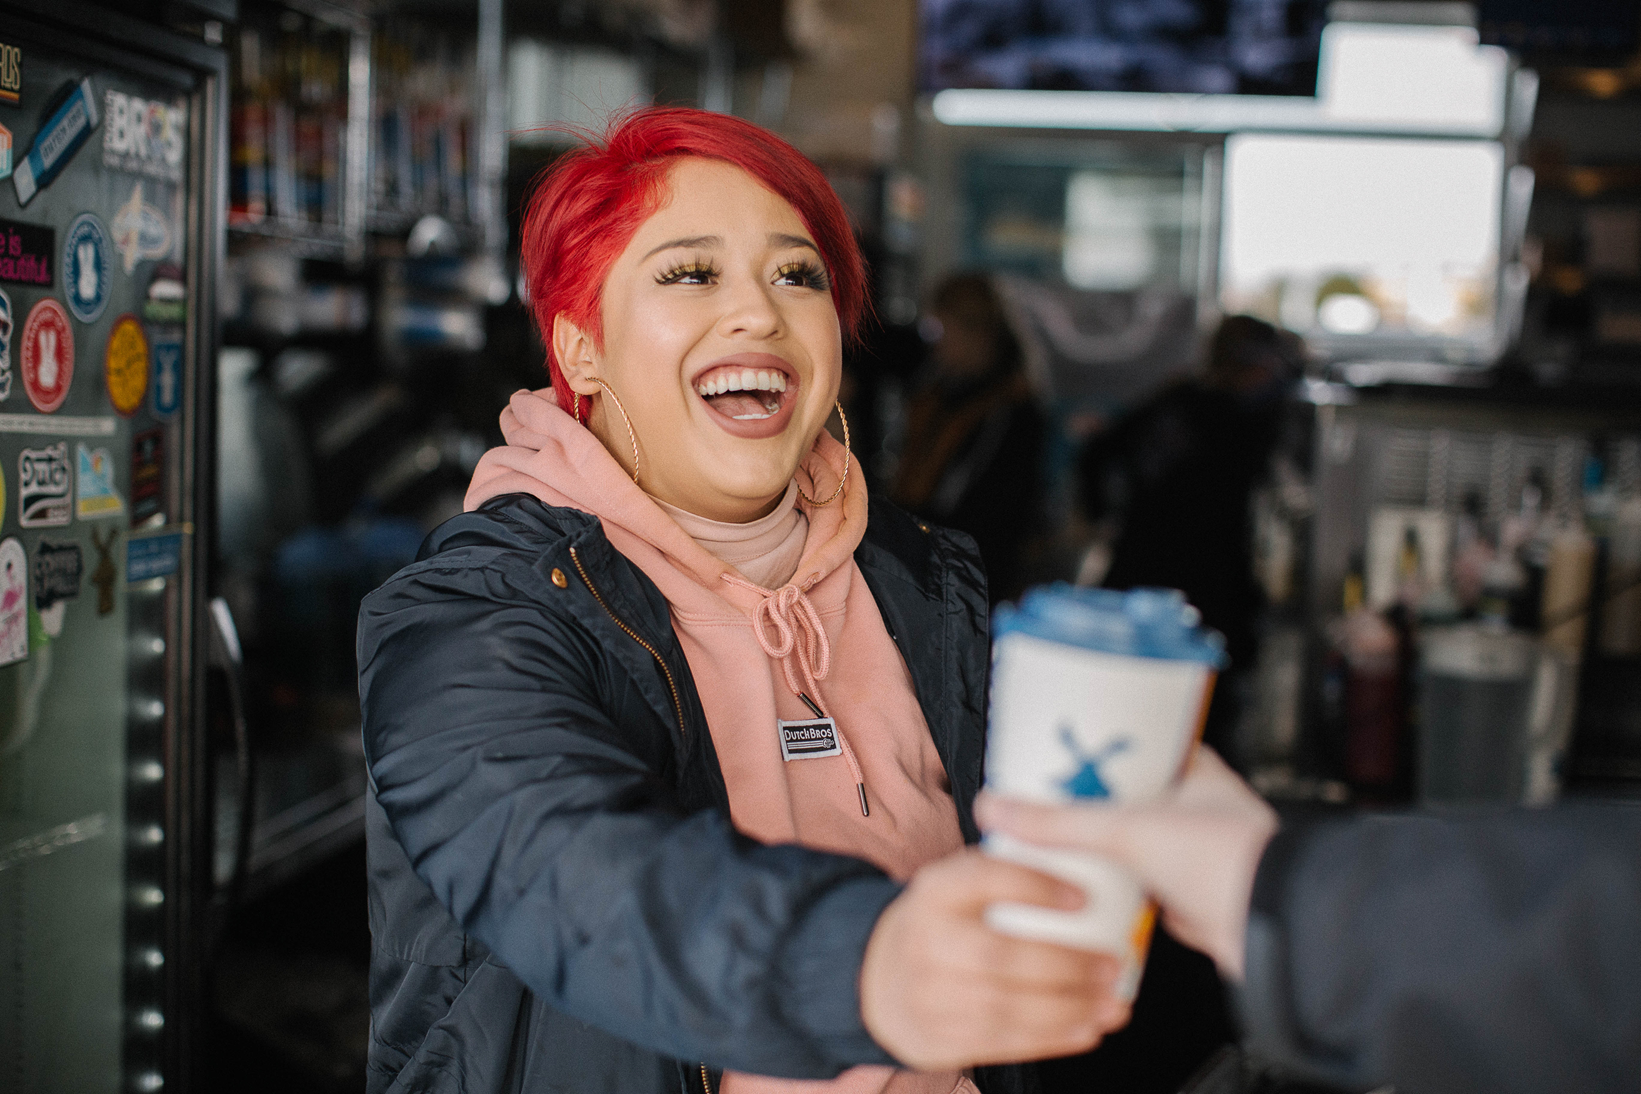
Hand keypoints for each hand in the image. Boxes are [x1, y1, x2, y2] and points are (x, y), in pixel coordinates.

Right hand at [859, 848, 1131, 1070]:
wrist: (876, 979)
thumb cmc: (943, 925)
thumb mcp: (956, 887)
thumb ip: (1006, 877)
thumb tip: (1088, 863)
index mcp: (934, 891)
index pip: (984, 878)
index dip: (1035, 887)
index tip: (1084, 897)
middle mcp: (925, 940)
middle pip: (1000, 954)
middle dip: (1066, 963)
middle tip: (1111, 963)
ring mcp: (927, 994)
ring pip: (1006, 1006)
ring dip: (1069, 1008)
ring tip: (1113, 1003)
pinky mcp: (937, 1039)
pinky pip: (1003, 1043)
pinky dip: (1052, 1038)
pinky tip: (1088, 1027)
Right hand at [974, 746, 1277, 980]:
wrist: (1277, 928)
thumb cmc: (1233, 860)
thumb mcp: (1130, 828)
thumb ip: (1061, 822)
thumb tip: (1002, 809)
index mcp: (1191, 769)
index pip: (1136, 741)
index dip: (1096, 744)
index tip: (1057, 745)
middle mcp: (1194, 808)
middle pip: (1124, 797)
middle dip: (1086, 804)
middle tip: (1043, 802)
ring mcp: (1192, 855)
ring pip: (1132, 845)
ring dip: (1100, 850)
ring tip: (1053, 846)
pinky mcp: (1189, 898)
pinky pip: (1140, 889)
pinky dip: (1115, 892)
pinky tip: (1087, 894)